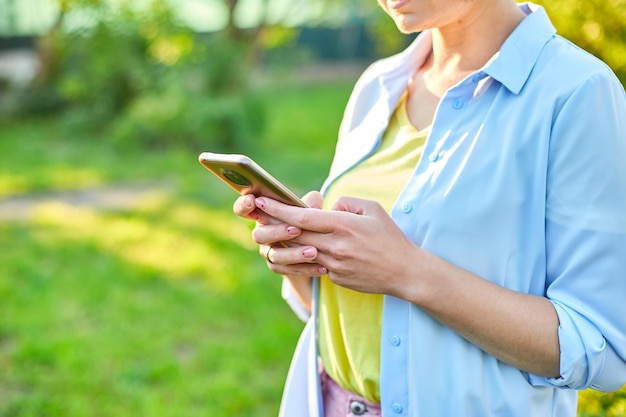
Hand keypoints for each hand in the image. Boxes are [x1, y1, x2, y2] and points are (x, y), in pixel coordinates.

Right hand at [233, 192, 327, 275]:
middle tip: (297, 230)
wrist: (314, 247)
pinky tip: (322, 267)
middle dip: (278, 232)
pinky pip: (288, 270)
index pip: (243, 208)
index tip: (253, 201)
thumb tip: (314, 202)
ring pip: (275, 255)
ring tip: (314, 252)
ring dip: (294, 254)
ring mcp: (268, 251)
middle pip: (259, 235)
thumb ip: (310, 202)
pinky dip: (305, 268)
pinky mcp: (278, 267)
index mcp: (262, 213)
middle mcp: (261, 233)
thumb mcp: (310, 208)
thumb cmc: (307, 219)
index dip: (244, 204)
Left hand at [254, 195, 423, 296]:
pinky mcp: (335, 278)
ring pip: (299, 252)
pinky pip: (314, 265)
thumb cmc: (390, 237)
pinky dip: (304, 256)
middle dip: (272, 223)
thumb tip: (327, 207)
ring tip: (269, 231)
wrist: (405, 272)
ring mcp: (334, 265)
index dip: (278, 210)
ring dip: (283, 242)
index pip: (303, 217)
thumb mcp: (373, 210)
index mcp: (343, 226)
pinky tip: (297, 248)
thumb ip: (346, 203)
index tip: (261, 202)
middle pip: (294, 235)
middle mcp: (335, 246)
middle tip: (255, 214)